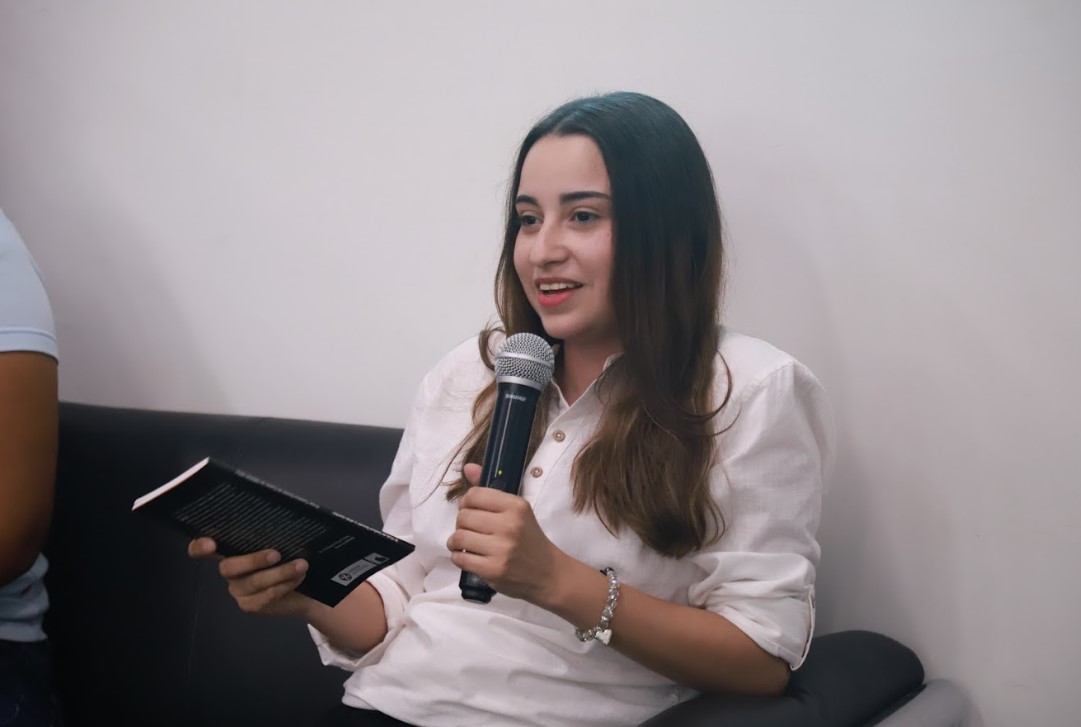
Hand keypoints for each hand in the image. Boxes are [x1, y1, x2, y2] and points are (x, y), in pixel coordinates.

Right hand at [187, 537, 313, 617]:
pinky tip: (298, 577)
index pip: (201, 549)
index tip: (210, 544)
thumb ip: (270, 534)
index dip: (199, 547)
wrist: (302, 588)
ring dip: (280, 573)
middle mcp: (229, 570)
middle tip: (276, 554)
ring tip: (301, 565)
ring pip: (253, 582)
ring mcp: (237, 589)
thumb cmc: (288, 556)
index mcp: (229, 549)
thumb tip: (279, 520)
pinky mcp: (249, 605)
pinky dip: (284, 585)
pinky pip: (264, 597)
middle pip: (228, 567)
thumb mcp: (279, 541)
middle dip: (254, 560)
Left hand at [446, 463, 564, 603]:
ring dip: (456, 541)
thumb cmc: (530, 540)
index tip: (472, 511)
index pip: (474, 495)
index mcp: (516, 506)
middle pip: (463, 516)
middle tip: (471, 530)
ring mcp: (501, 549)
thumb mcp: (517, 511)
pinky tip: (469, 556)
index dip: (466, 503)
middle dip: (462, 523)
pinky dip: (459, 557)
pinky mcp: (493, 570)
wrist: (548, 574)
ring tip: (466, 544)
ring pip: (458, 537)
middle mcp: (509, 525)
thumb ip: (490, 491)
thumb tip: (468, 467)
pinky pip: (460, 558)